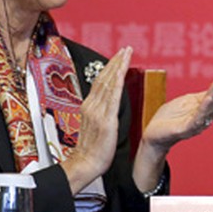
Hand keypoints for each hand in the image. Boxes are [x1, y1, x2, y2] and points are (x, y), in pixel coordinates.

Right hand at [60, 47, 131, 194]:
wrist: (85, 163)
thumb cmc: (93, 148)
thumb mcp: (95, 125)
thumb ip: (101, 112)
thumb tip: (109, 102)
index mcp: (89, 106)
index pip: (100, 82)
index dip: (110, 67)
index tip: (119, 55)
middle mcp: (92, 105)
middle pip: (104, 78)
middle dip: (116, 61)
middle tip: (126, 48)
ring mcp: (98, 111)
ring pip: (109, 82)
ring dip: (118, 65)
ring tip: (127, 53)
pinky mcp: (106, 119)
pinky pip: (113, 95)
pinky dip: (117, 80)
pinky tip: (123, 70)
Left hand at [132, 73, 212, 190]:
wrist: (153, 134)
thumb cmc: (170, 117)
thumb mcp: (187, 101)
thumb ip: (202, 95)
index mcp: (203, 110)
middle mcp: (203, 118)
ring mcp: (196, 124)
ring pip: (208, 109)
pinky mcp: (186, 129)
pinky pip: (197, 119)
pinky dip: (204, 108)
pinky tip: (208, 98)